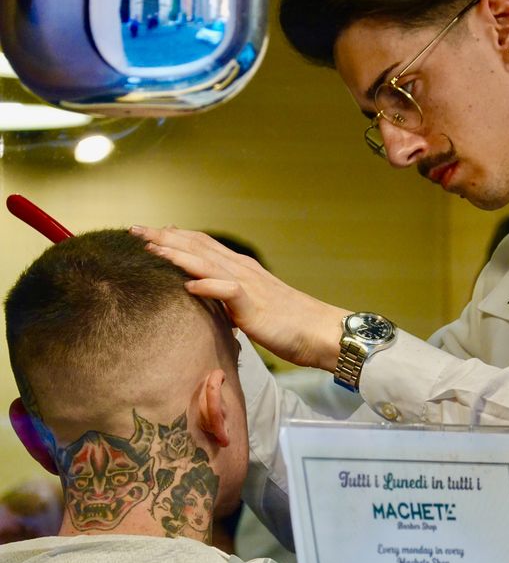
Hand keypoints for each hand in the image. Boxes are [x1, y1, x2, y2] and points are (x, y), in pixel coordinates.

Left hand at [130, 226, 349, 370]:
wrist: (320, 332)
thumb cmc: (289, 325)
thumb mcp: (252, 309)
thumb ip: (230, 301)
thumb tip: (211, 301)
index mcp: (241, 270)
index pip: (203, 246)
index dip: (176, 237)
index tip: (151, 234)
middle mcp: (242, 271)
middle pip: (197, 247)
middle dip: (164, 238)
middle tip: (135, 230)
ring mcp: (248, 285)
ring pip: (207, 263)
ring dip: (177, 254)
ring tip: (151, 248)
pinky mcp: (253, 305)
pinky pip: (227, 291)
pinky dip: (206, 286)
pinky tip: (187, 285)